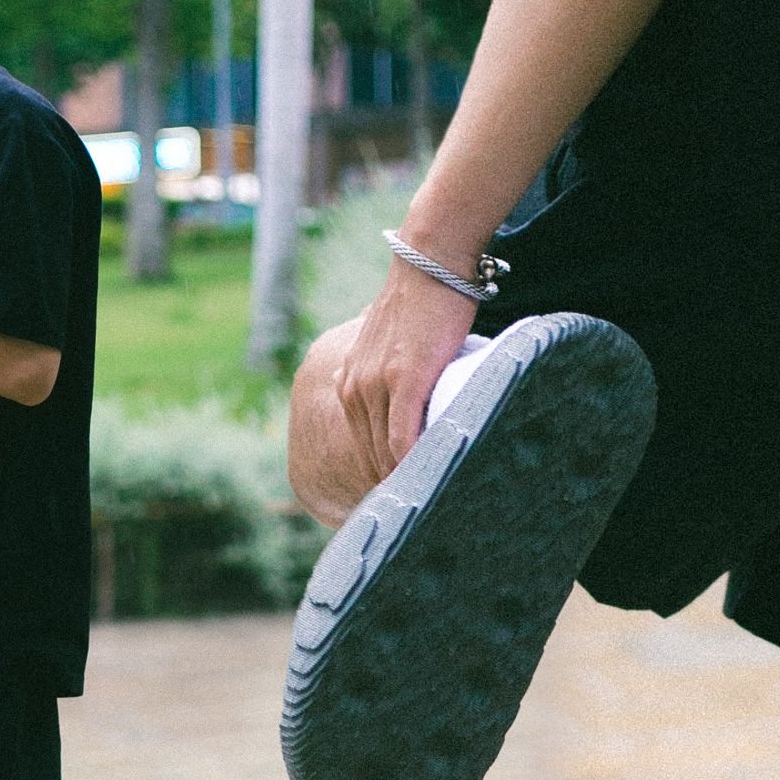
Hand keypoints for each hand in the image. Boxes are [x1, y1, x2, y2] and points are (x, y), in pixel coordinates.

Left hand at [335, 244, 479, 489]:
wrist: (431, 263)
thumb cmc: (424, 302)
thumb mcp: (395, 345)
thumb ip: (393, 373)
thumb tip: (414, 397)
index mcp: (349, 382)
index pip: (361, 445)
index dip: (379, 475)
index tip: (398, 499)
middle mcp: (353, 387)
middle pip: (368, 455)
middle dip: (388, 486)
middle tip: (415, 516)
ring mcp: (375, 384)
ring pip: (384, 453)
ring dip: (401, 482)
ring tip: (425, 506)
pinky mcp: (403, 380)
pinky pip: (402, 438)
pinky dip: (411, 464)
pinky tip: (426, 483)